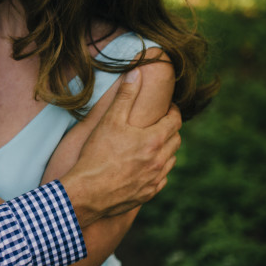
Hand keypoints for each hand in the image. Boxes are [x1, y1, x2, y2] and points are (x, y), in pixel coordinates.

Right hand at [60, 68, 181, 223]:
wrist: (88, 192)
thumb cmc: (97, 155)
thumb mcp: (110, 120)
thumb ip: (126, 95)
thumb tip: (137, 71)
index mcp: (154, 140)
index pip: (176, 120)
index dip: (173, 111)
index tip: (167, 107)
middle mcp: (160, 160)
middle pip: (176, 140)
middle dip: (170, 129)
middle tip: (158, 123)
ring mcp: (156, 179)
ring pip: (171, 160)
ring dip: (166, 150)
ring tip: (151, 144)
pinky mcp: (149, 194)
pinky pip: (162, 178)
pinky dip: (158, 170)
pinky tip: (145, 166)